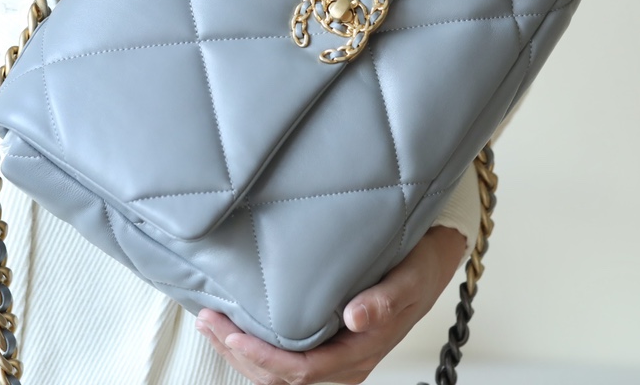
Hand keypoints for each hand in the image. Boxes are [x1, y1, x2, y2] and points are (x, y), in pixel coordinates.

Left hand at [195, 225, 466, 384]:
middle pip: (281, 379)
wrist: (432, 265)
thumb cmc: (418, 269)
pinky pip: (287, 363)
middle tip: (207, 321)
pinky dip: (256, 351)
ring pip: (279, 376)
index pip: (301, 371)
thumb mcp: (409, 279)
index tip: (230, 332)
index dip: (261, 357)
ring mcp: (337, 361)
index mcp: (361, 351)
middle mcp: (346, 365)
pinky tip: (237, 330)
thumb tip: (354, 315)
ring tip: (211, 325)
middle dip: (238, 354)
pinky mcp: (330, 349)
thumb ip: (385, 299)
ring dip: (241, 355)